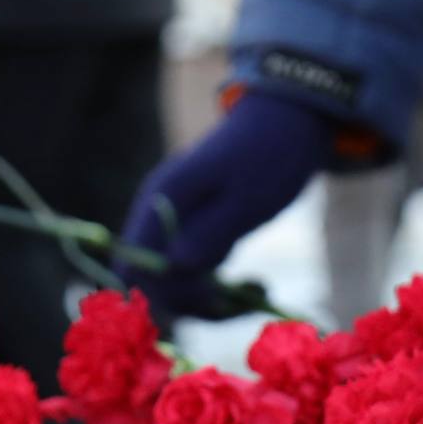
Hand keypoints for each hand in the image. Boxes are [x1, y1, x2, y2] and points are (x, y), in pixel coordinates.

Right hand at [122, 90, 335, 318]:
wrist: (290, 121)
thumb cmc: (271, 153)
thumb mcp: (249, 197)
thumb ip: (211, 232)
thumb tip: (174, 268)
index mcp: (163, 200)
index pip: (132, 263)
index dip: (158, 294)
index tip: (207, 300)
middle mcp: (160, 215)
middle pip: (152, 281)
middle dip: (193, 302)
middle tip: (246, 299)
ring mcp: (178, 226)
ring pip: (176, 284)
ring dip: (212, 301)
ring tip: (260, 293)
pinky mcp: (198, 234)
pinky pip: (197, 275)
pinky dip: (223, 290)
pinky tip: (258, 287)